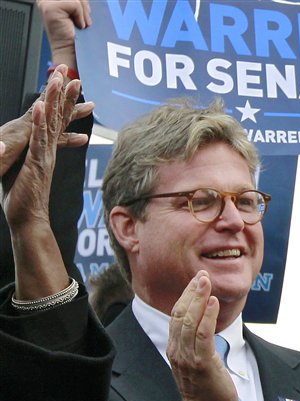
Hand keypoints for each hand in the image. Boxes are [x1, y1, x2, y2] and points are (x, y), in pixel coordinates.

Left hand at [1, 67, 82, 228]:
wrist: (27, 221)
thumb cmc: (22, 199)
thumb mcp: (21, 171)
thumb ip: (23, 156)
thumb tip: (25, 145)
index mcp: (42, 149)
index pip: (54, 121)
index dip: (61, 103)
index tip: (68, 85)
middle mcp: (47, 150)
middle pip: (58, 118)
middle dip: (66, 95)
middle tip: (76, 77)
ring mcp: (43, 156)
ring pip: (51, 123)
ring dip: (55, 101)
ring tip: (61, 81)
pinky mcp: (35, 164)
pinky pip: (38, 139)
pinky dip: (40, 122)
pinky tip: (42, 107)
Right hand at [37, 0, 90, 67]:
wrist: (72, 52)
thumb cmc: (76, 36)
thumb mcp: (77, 11)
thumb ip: (77, 2)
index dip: (81, 2)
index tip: (82, 14)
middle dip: (83, 6)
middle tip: (84, 21)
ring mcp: (46, 2)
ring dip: (83, 12)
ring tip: (81, 24)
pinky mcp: (50, 8)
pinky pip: (74, 4)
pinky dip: (80, 16)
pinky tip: (78, 25)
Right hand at [167, 271, 237, 400]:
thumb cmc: (205, 388)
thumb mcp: (194, 361)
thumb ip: (194, 341)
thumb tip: (203, 321)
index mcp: (174, 348)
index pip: (176, 315)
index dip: (185, 295)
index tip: (196, 280)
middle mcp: (177, 350)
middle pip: (180, 314)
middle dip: (191, 291)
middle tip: (202, 274)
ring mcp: (188, 357)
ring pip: (190, 321)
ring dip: (198, 298)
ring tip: (206, 280)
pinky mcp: (202, 364)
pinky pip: (203, 335)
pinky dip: (208, 317)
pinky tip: (213, 302)